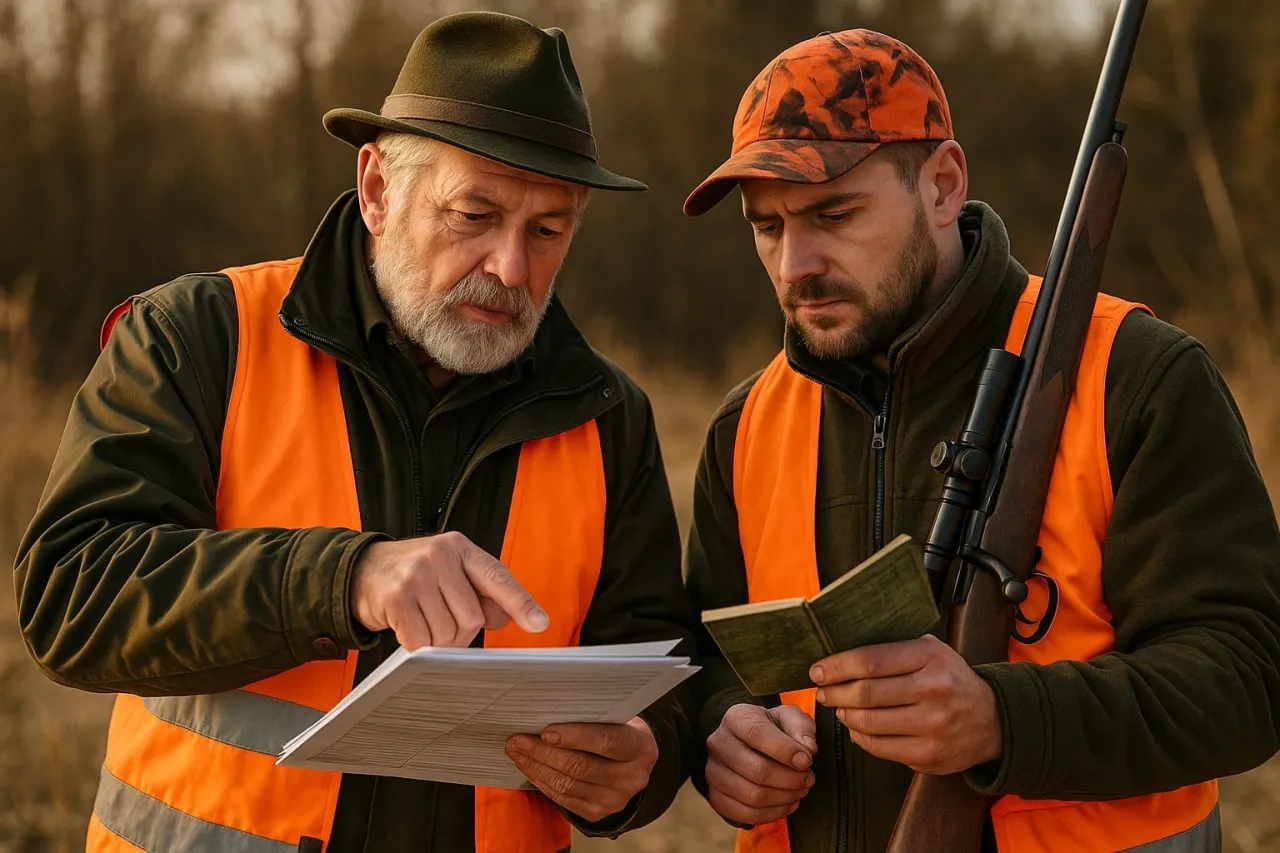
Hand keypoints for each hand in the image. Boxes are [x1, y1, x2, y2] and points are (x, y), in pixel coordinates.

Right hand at [351, 531, 548, 649]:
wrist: (363, 571)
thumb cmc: (416, 576)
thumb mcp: (452, 574)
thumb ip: (482, 594)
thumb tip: (505, 617)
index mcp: (460, 548)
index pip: (497, 577)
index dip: (520, 603)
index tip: (539, 624)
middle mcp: (439, 556)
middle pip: (472, 618)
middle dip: (461, 634)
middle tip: (442, 623)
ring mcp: (416, 576)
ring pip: (448, 634)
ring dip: (438, 642)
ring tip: (424, 623)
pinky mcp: (396, 599)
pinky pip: (421, 642)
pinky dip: (419, 647)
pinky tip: (409, 629)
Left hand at [505, 717, 658, 823]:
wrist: (632, 762)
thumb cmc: (618, 729)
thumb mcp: (616, 718)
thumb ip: (592, 717)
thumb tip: (547, 712)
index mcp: (641, 747)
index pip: (607, 742)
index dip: (576, 736)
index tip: (546, 731)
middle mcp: (632, 778)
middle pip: (581, 767)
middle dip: (544, 752)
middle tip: (518, 739)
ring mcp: (615, 799)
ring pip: (567, 784)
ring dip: (537, 767)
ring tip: (517, 751)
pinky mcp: (598, 812)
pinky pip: (563, 798)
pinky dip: (542, 781)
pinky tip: (529, 767)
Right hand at [704, 703, 816, 826]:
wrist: (750, 743)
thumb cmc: (773, 730)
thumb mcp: (790, 718)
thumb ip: (802, 728)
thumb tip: (807, 749)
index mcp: (736, 718)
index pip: (756, 734)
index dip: (785, 750)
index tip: (807, 761)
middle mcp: (719, 744)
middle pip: (757, 770)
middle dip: (790, 779)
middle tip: (808, 778)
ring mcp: (713, 772)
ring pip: (752, 796)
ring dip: (784, 797)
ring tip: (800, 790)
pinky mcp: (716, 797)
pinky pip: (746, 814)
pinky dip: (773, 813)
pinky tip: (787, 802)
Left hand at [811, 634, 1001, 774]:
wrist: (991, 720)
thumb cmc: (950, 680)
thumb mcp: (932, 651)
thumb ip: (894, 649)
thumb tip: (841, 650)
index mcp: (930, 657)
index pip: (870, 660)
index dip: (837, 666)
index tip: (818, 670)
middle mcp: (933, 689)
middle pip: (864, 693)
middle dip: (834, 692)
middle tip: (822, 691)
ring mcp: (932, 725)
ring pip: (867, 722)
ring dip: (844, 715)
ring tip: (839, 708)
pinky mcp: (928, 755)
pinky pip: (878, 747)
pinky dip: (859, 736)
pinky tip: (856, 727)